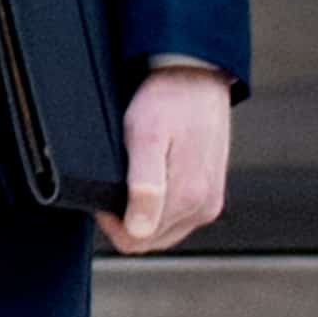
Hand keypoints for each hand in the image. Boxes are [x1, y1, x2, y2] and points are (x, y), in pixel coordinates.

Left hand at [97, 65, 231, 254]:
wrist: (197, 76)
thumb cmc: (168, 100)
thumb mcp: (146, 136)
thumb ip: (144, 186)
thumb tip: (140, 229)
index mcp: (189, 197)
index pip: (135, 241)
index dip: (112, 222)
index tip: (106, 191)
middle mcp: (204, 207)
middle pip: (149, 239)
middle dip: (128, 218)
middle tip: (119, 178)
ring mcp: (209, 203)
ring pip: (163, 230)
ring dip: (145, 212)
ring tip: (138, 173)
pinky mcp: (212, 195)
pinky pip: (178, 217)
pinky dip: (161, 205)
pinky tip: (155, 177)